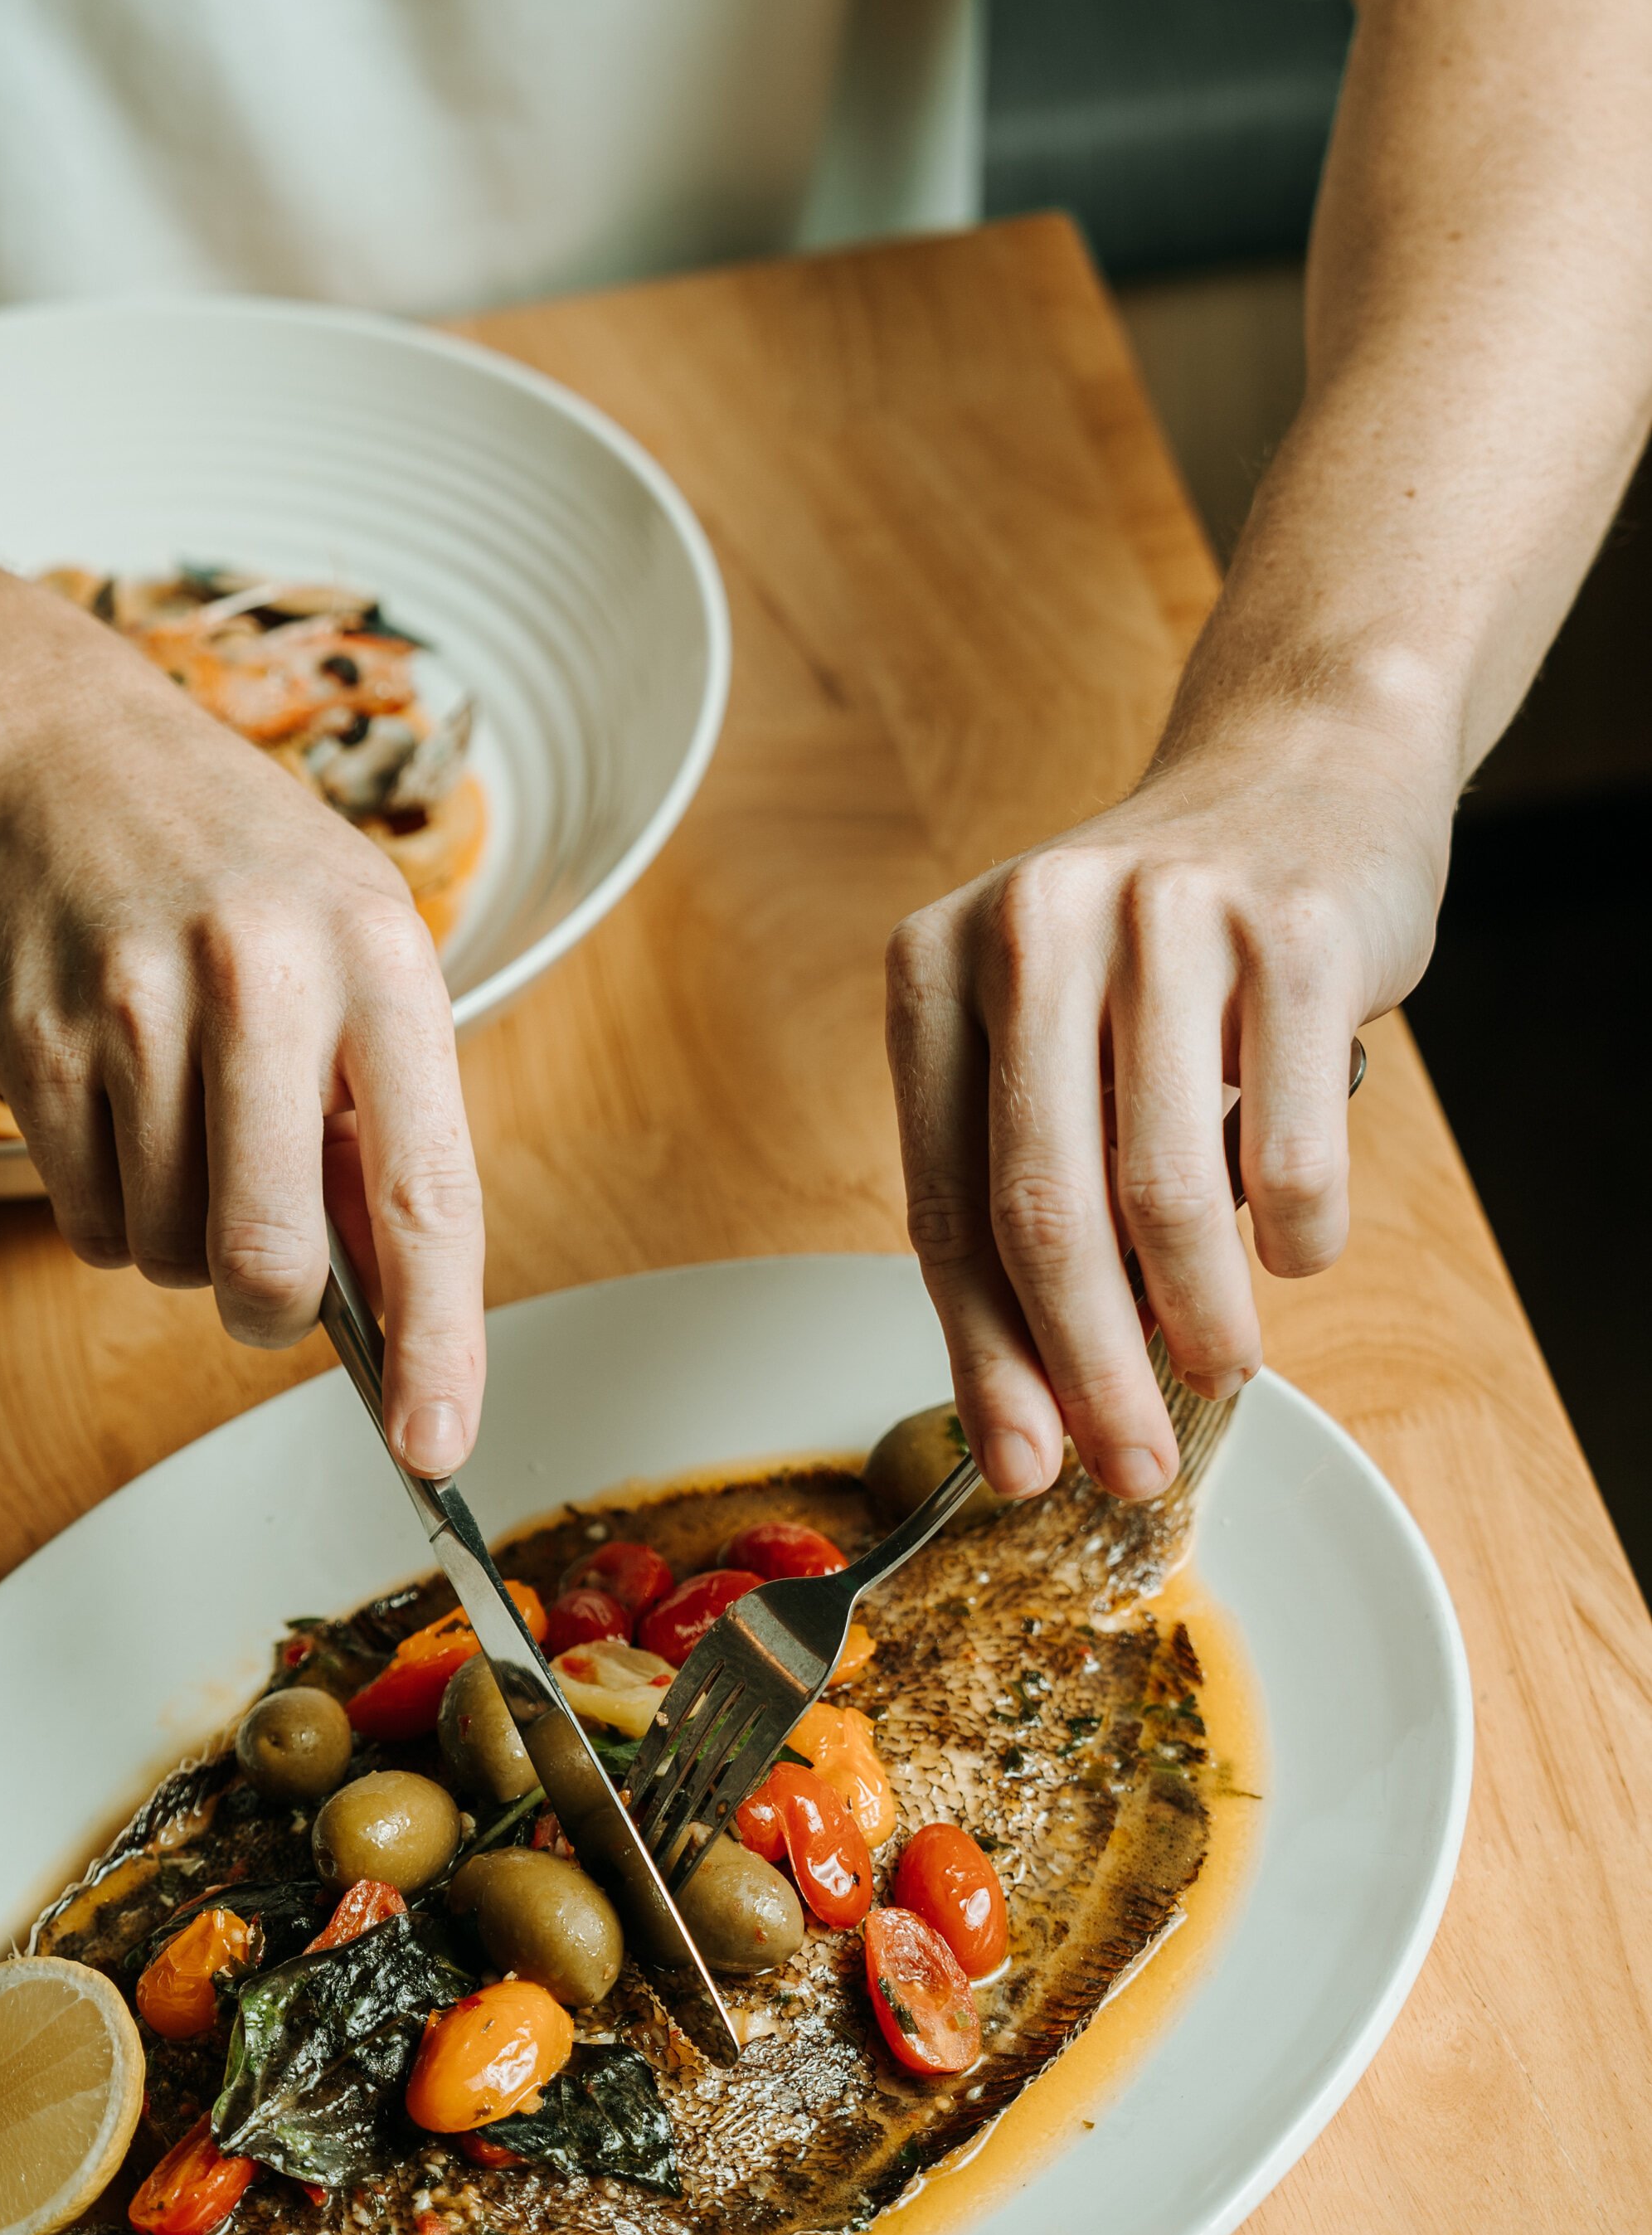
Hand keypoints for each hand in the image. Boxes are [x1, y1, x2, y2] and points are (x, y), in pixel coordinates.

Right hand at [0, 635, 485, 1473]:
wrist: (70, 762)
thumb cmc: (252, 884)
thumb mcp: (365, 962)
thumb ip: (388, 1128)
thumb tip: (398, 1315)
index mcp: (381, 967)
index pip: (425, 1199)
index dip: (436, 1344)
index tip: (434, 1446)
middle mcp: (259, 984)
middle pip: (265, 1260)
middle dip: (269, 1309)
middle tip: (268, 1274)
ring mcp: (132, 1012)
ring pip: (164, 1255)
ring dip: (181, 1240)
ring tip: (189, 1123)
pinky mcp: (32, 1045)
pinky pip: (84, 1224)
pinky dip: (111, 1208)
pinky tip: (122, 1108)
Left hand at [885, 717, 1446, 1498]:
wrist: (1299, 768)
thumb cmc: (1155, 945)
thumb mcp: (1044, 1029)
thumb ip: (1026, 1181)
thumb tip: (1038, 1390)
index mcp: (936, 966)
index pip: (945, 1204)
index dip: (982, 1356)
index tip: (1019, 1461)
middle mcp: (1032, 929)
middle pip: (1043, 1214)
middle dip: (1085, 1370)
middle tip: (1124, 1466)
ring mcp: (1164, 919)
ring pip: (1166, 1193)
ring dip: (1200, 1321)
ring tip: (1222, 1373)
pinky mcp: (1292, 931)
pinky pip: (1287, 1145)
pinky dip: (1295, 1235)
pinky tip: (1292, 1253)